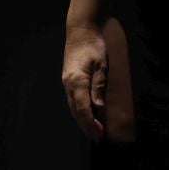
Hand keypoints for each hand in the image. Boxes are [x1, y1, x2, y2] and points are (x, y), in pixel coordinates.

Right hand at [61, 23, 107, 141]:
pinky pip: (72, 100)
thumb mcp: (101, 64)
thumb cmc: (93, 45)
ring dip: (82, 120)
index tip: (99, 134)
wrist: (80, 30)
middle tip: (98, 138)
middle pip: (76, 111)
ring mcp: (67, 82)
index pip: (83, 109)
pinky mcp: (68, 79)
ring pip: (72, 107)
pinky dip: (79, 111)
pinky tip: (86, 114)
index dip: (91, 124)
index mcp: (77, 81)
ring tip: (93, 130)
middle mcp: (69, 84)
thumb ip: (99, 85)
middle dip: (86, 126)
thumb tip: (98, 106)